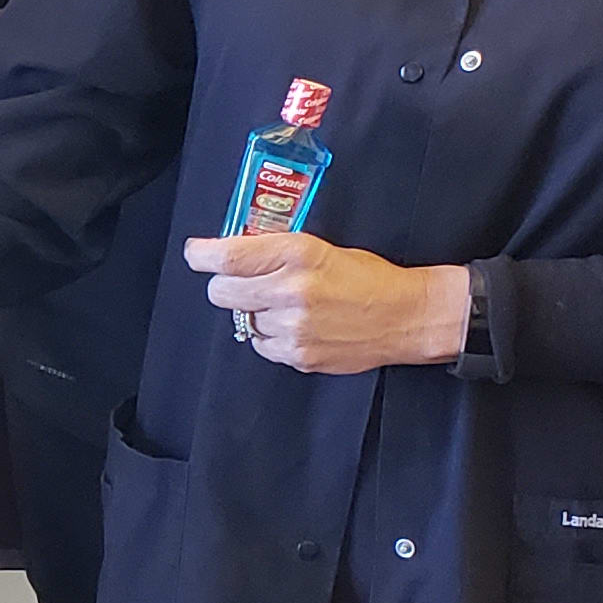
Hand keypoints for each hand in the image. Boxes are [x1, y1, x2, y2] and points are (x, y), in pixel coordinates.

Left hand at [184, 232, 470, 373]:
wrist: (405, 316)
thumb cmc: (367, 278)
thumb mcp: (320, 247)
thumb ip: (275, 250)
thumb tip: (231, 250)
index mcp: (297, 254)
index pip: (228, 256)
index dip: (202, 256)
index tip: (196, 254)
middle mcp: (290, 290)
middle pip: (222, 292)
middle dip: (227, 285)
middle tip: (244, 282)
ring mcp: (293, 326)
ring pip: (242, 320)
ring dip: (256, 312)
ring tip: (288, 306)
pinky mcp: (298, 355)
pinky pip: (262, 345)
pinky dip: (271, 336)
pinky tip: (297, 326)